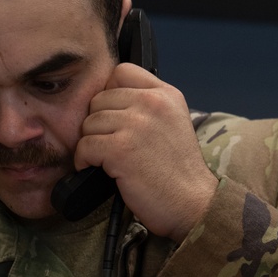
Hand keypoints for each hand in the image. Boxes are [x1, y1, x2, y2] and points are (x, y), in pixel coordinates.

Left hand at [74, 63, 217, 241]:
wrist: (192, 204)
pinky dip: (85, 161)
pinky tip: (101, 170)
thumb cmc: (179, 172)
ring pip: (89, 123)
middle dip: (99, 124)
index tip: (116, 118)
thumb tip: (108, 101)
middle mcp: (152, 103)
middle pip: (99, 99)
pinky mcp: (120, 149)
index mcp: (165, 94)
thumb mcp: (172, 123)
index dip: (111, 94)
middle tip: (112, 145)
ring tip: (109, 160)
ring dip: (92, 144)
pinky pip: (85, 146)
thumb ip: (147, 106)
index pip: (121, 72)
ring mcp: (136, 125)